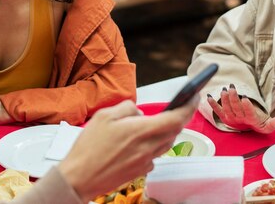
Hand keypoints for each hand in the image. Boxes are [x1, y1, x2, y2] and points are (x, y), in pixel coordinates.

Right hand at [58, 97, 198, 201]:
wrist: (79, 178)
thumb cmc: (89, 147)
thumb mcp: (105, 116)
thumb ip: (127, 108)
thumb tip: (139, 112)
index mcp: (141, 131)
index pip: (177, 118)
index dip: (189, 106)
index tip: (194, 95)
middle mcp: (148, 148)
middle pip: (174, 131)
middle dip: (180, 117)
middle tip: (179, 105)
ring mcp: (146, 162)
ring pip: (166, 143)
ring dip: (166, 131)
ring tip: (157, 122)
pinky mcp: (140, 171)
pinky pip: (154, 155)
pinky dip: (152, 145)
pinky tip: (138, 142)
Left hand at [207, 84, 274, 132]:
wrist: (248, 129)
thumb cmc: (258, 123)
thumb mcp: (268, 125)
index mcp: (251, 120)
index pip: (249, 113)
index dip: (246, 106)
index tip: (245, 97)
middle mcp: (240, 120)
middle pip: (236, 108)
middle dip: (233, 98)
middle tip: (233, 87)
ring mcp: (231, 118)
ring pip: (227, 108)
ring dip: (224, 98)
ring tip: (225, 89)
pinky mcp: (224, 117)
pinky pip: (217, 111)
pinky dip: (212, 104)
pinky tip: (209, 97)